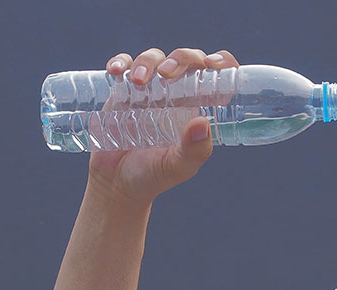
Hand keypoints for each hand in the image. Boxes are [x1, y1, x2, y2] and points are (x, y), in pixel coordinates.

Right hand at [86, 48, 240, 206]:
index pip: (216, 76)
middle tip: (168, 75)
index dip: (221, 62)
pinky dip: (120, 62)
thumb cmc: (153, 177)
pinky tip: (116, 72)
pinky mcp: (121, 91)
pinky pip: (124, 66)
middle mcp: (175, 94)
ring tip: (139, 82)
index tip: (214, 64)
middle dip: (181, 58)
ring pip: (155, 58)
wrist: (116, 184)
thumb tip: (202, 122)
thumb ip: (194, 151)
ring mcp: (148, 90)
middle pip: (185, 60)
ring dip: (149, 62)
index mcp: (196, 107)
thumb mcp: (177, 168)